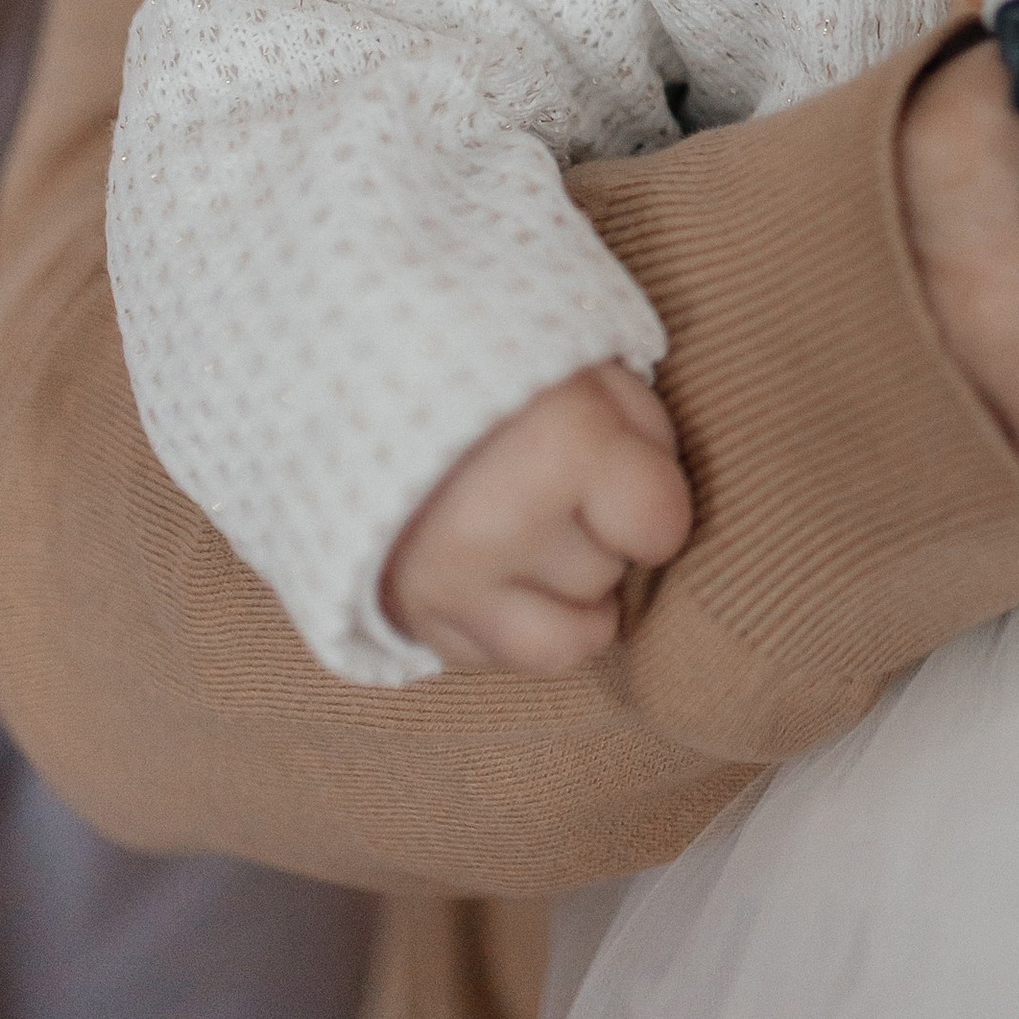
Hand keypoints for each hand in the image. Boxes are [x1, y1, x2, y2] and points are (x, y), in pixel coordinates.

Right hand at [380, 360, 692, 671]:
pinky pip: (497, 663)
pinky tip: (497, 575)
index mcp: (558, 445)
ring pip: (561, 642)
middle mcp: (497, 526)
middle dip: (591, 537)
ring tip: (531, 540)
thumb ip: (641, 433)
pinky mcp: (405, 616)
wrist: (356, 361)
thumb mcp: (587, 362)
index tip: (617, 470)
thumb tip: (661, 522)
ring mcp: (444, 581)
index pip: (660, 528)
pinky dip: (508, 628)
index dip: (650, 499)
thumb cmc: (494, 355)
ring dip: (559, 597)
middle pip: (604, 576)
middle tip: (545, 482)